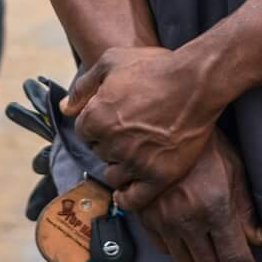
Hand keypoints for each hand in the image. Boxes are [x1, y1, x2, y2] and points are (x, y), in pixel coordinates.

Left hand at [63, 45, 218, 208]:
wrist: (196, 82)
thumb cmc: (155, 68)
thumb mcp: (112, 62)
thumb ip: (84, 86)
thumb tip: (65, 108)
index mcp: (96, 117)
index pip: (84, 132)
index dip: (97, 123)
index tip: (115, 118)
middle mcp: (112, 143)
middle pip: (99, 152)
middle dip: (109, 143)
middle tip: (130, 132)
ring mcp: (135, 162)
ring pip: (114, 175)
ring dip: (119, 166)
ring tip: (134, 155)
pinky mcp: (158, 176)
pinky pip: (134, 199)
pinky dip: (127, 199)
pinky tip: (127, 192)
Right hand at [139, 131, 261, 261]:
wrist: (165, 126)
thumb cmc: (207, 146)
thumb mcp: (235, 171)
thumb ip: (246, 209)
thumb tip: (258, 240)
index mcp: (214, 207)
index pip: (234, 257)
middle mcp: (187, 218)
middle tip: (229, 251)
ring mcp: (163, 219)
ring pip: (184, 261)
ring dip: (199, 256)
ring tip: (208, 239)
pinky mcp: (145, 217)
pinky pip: (164, 249)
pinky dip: (177, 247)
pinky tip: (186, 231)